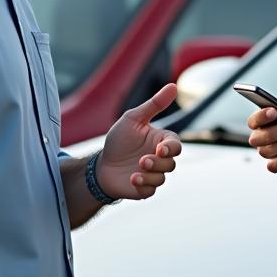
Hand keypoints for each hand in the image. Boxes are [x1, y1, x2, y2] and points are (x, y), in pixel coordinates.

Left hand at [99, 84, 182, 199]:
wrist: (101, 165)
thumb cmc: (119, 140)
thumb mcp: (134, 119)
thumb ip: (154, 105)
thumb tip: (174, 86)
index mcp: (161, 142)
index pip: (175, 146)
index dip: (171, 148)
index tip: (160, 149)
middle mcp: (160, 160)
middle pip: (171, 163)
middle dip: (158, 163)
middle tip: (143, 160)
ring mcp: (154, 175)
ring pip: (162, 177)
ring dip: (150, 174)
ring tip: (136, 170)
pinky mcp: (145, 189)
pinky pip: (152, 190)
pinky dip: (144, 185)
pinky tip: (133, 179)